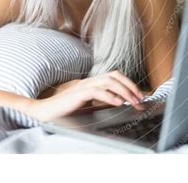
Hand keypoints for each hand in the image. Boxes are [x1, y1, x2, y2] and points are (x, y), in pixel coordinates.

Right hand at [27, 71, 146, 121]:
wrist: (46, 112)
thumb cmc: (66, 109)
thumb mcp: (89, 104)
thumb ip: (102, 101)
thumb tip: (120, 102)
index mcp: (92, 82)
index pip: (114, 76)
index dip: (129, 83)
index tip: (140, 95)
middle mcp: (89, 81)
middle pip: (114, 76)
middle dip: (130, 86)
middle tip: (141, 99)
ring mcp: (83, 86)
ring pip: (108, 82)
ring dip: (124, 91)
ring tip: (133, 102)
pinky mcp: (78, 94)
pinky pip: (96, 92)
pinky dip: (109, 96)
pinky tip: (118, 103)